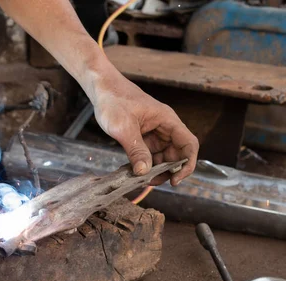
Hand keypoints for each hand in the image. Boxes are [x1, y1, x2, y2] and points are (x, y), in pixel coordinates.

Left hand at [88, 67, 198, 185]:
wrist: (101, 88)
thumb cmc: (114, 100)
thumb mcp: (123, 127)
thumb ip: (135, 150)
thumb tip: (144, 172)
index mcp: (167, 121)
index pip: (189, 144)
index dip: (187, 164)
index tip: (175, 180)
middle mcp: (165, 128)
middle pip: (177, 155)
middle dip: (167, 171)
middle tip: (150, 182)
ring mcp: (154, 134)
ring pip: (163, 157)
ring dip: (155, 170)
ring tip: (140, 179)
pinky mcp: (143, 138)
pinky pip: (149, 155)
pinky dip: (144, 165)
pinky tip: (133, 171)